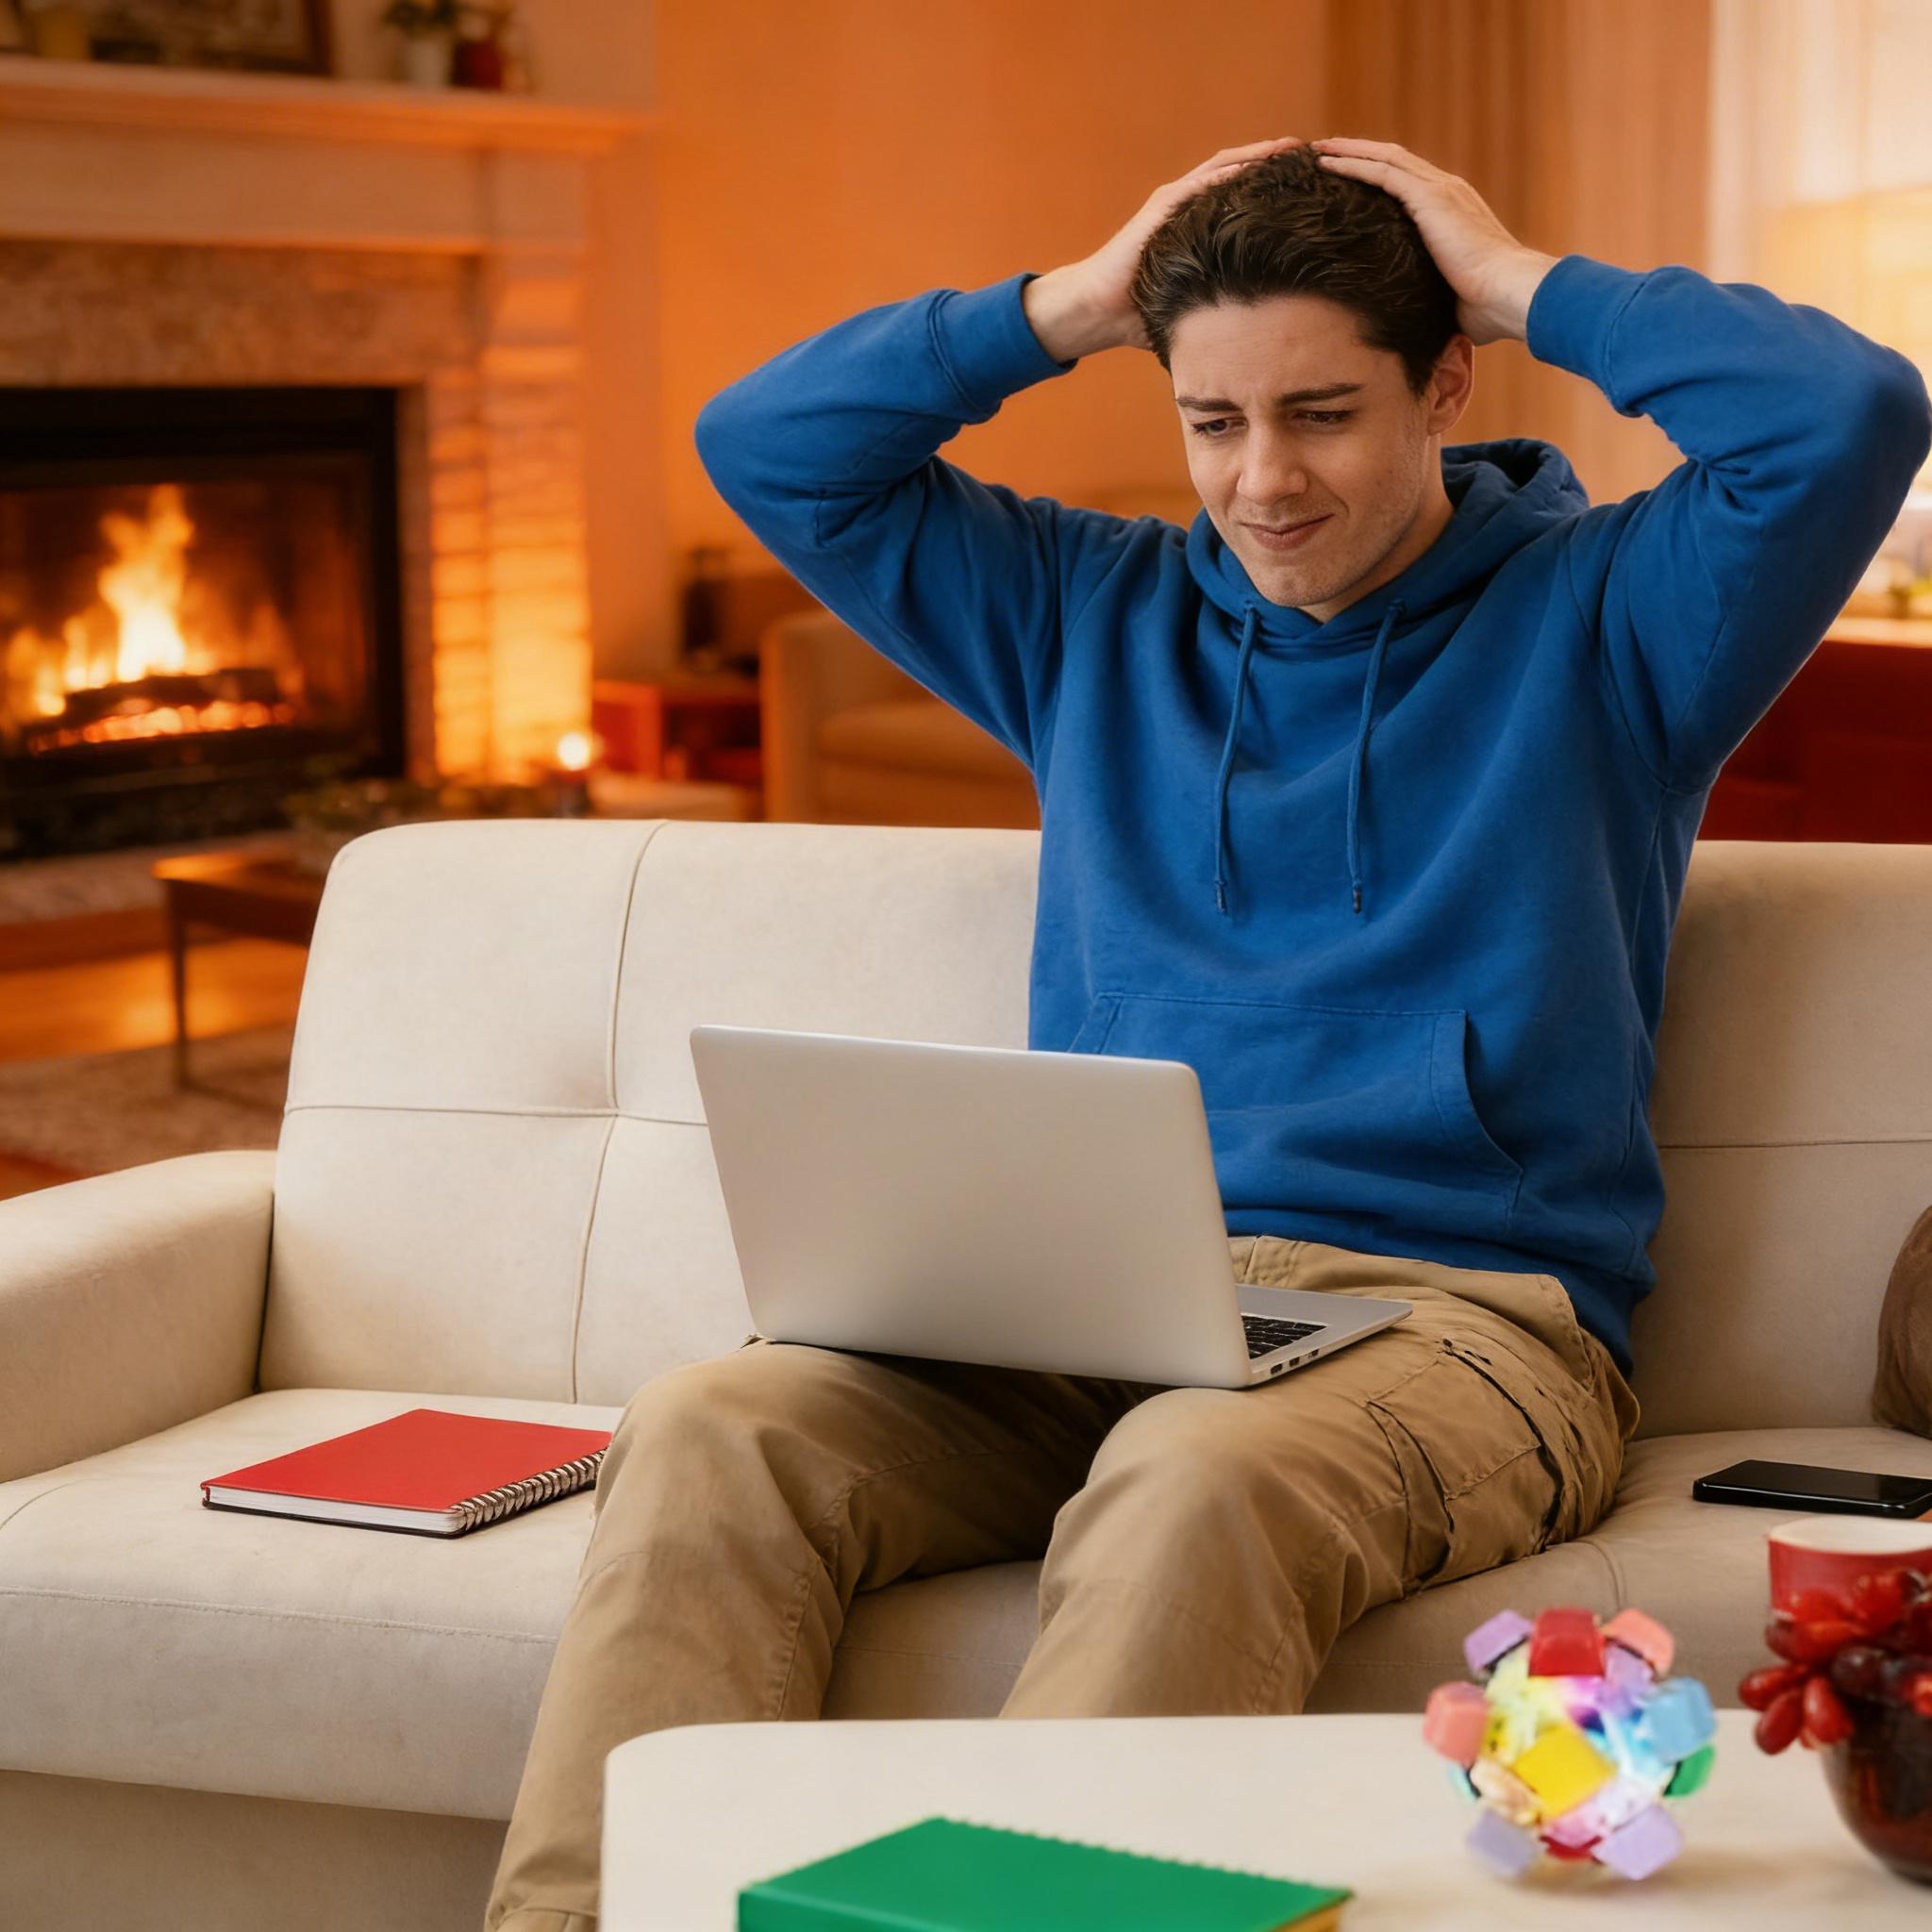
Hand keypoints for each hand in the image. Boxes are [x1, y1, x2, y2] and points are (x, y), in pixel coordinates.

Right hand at [1027, 136, 1307, 359]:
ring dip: (1262, 156)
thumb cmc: (1144, 315)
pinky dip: (1233, 170)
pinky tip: (1262, 163)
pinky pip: (1204, 182)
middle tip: (1325, 156)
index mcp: (1202, 227)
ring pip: (1228, 168)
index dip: (1285, 190)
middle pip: (1245, 173)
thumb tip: (1269, 341)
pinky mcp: (1163, 208)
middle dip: (1282, 163)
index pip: (1251, 198)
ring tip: (1299, 150)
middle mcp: (1191, 206)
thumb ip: (1228, 310)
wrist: (1098, 312)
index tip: (1323, 187)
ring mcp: (1176, 202)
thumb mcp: (1197, 307)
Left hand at [1307, 137, 1556, 345]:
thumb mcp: (1453, 295)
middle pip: (1395, 161)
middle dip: (1360, 154)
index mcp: (1454, 210)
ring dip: (1350, 153)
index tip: (1352, 177)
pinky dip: (1353, 165)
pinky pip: (1382, 173)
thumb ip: (1434, 295)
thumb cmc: (1487, 306)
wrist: (1508, 293)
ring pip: (1385, 159)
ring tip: (1320, 151)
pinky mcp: (1430, 198)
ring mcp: (1439, 191)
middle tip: (1328, 153)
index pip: (1411, 183)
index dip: (1381, 176)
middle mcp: (1447, 191)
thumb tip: (1417, 321)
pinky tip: (1328, 165)